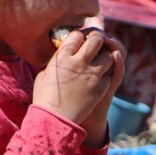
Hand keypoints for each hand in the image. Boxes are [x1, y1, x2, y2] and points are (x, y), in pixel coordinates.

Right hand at [33, 29, 125, 146]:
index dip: (80, 36)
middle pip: (97, 39)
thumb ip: (57, 61)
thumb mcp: (45, 73)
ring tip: (100, 61)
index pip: (77, 35)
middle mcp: (79, 62)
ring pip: (108, 56)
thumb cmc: (45, 97)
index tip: (80, 40)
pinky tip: (100, 77)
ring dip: (105, 56)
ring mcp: (92, 75)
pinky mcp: (101, 87)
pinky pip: (109, 74)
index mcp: (62, 57)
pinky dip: (106, 74)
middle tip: (96, 43)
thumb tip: (63, 54)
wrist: (54, 119)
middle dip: (98, 39)